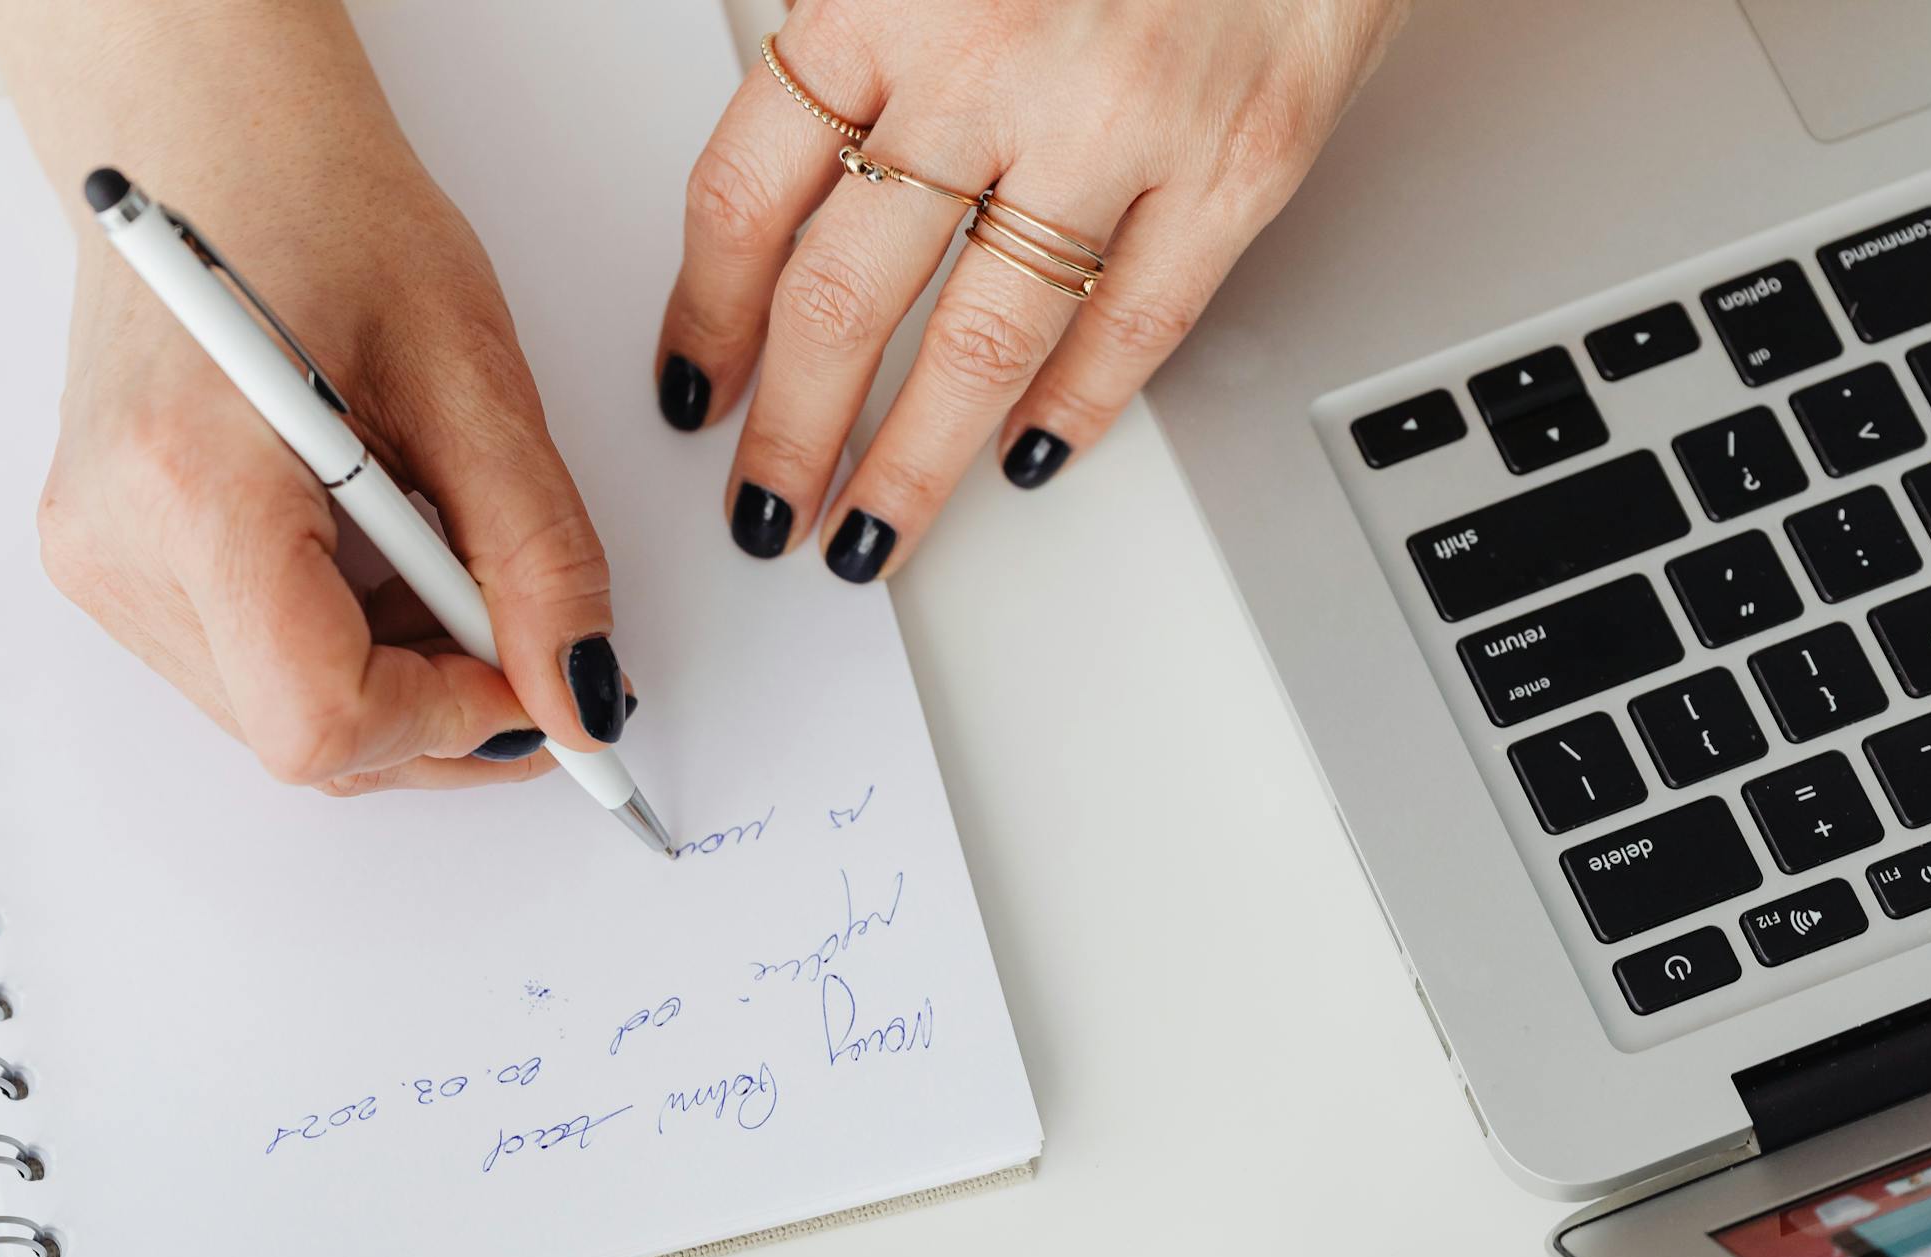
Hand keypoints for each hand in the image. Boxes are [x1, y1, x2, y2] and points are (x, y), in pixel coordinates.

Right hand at [0, 0, 629, 794]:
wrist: (212, 150)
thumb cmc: (324, 218)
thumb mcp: (473, 378)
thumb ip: (538, 554)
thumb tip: (582, 695)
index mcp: (194, 481)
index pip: (320, 714)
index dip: (450, 721)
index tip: (536, 681)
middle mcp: (116, 541)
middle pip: (302, 736)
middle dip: (439, 710)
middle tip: (527, 636)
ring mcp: (98, 563)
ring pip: (278, 720)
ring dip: (396, 681)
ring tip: (443, 558)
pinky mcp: (106, 566)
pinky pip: (247, 672)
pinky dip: (343, 648)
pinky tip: (381, 560)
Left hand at [654, 0, 1406, 581]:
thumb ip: (850, 32)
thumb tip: (778, 179)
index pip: (747, 195)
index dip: (706, 314)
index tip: (694, 383)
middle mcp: (990, 60)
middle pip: (845, 297)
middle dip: (789, 432)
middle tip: (762, 511)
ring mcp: (1119, 125)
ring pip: (981, 344)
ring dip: (910, 464)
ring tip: (865, 532)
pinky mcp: (1236, 166)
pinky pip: (1137, 327)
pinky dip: (1073, 409)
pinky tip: (1025, 458)